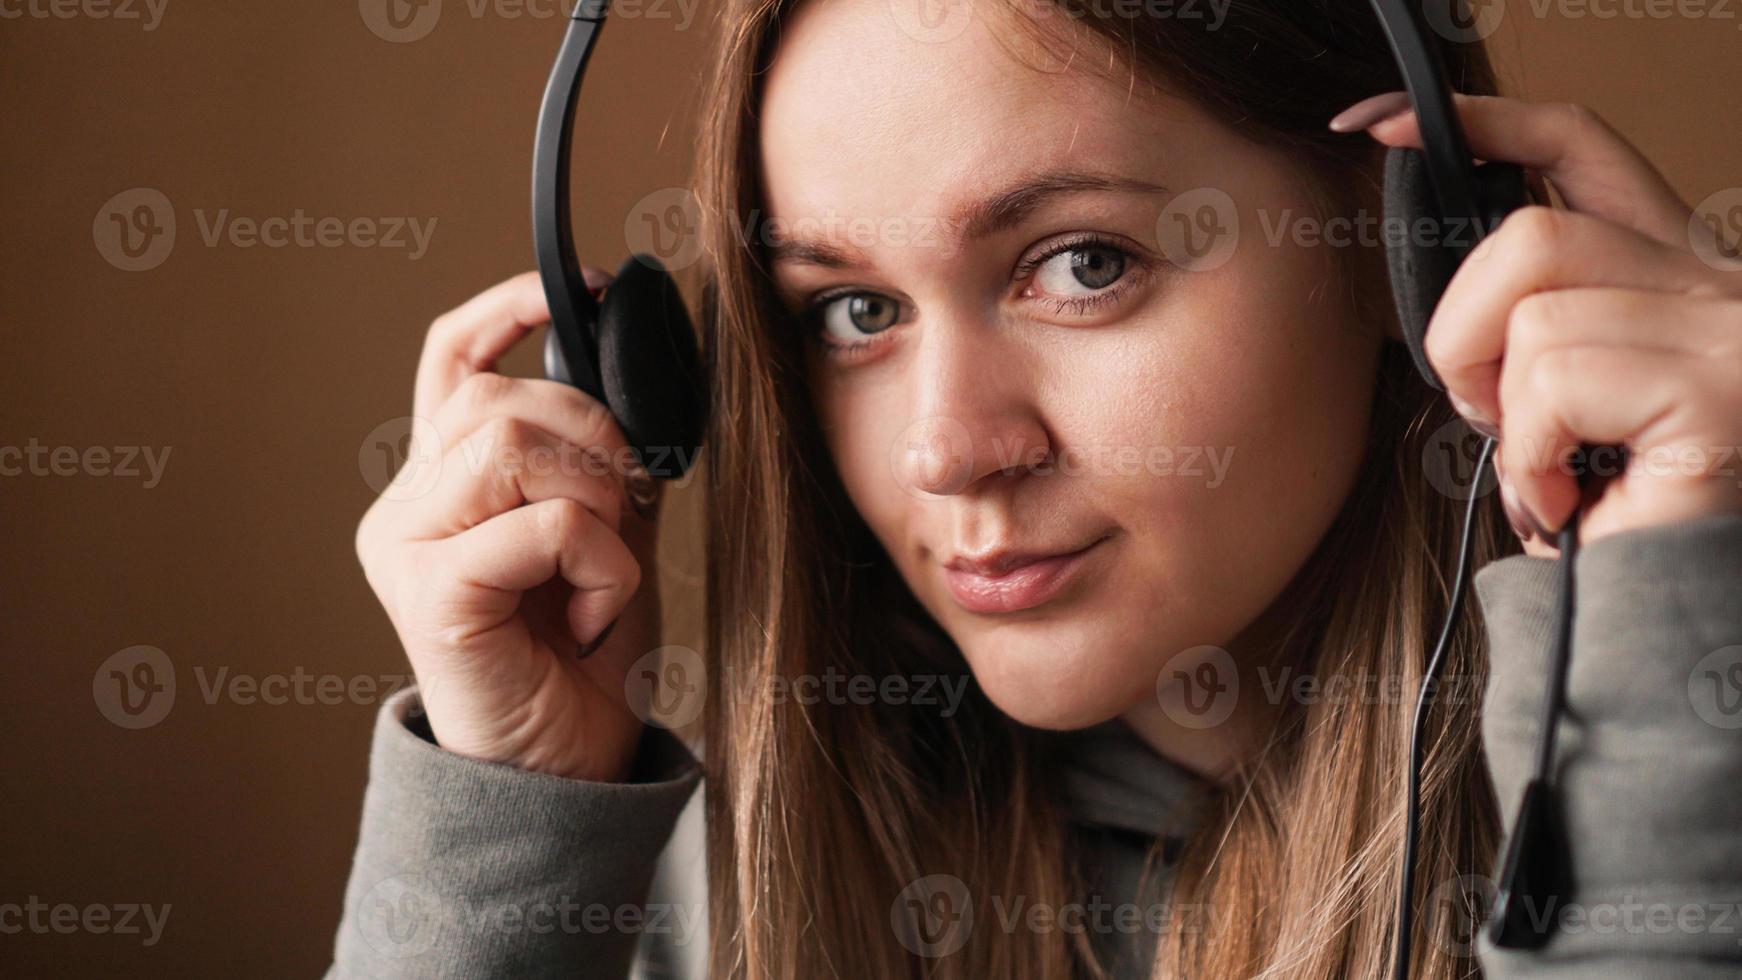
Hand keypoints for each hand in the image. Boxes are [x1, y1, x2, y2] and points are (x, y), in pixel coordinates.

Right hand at [355, 268, 661, 781]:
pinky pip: (542, 523)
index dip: (510, 308)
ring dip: (597, 501)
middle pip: (501, 398)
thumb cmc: (583, 654)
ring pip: (513, 444)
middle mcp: (405, 506)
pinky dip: (599, 561)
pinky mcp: (433, 595)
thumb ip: (598, 460)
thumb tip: (632, 381)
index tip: (581, 289)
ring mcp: (407, 548)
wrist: (567, 765)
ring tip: (603, 568)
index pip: (451, 356)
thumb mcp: (605, 531)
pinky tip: (593, 611)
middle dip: (596, 440)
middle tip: (629, 510)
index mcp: (440, 480)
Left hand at [1357, 93, 1741, 556]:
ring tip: (1545, 470)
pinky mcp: (1715, 383)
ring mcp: (1726, 330)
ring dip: (1503, 410)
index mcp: (1668, 275)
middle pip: (1531, 233)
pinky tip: (1565, 499)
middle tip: (1488, 415)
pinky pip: (1555, 379)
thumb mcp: (1549, 403)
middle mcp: (1715, 286)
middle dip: (1463, 333)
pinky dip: (1530, 452)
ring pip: (1534, 310)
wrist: (1670, 625)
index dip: (1482, 122)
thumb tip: (1448, 303)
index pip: (1579, 149)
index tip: (1384, 127)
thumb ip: (1521, 326)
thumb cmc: (1606, 523)